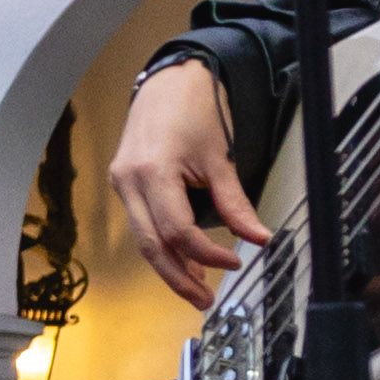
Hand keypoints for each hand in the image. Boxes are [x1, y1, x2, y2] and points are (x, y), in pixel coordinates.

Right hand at [110, 57, 267, 304]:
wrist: (170, 79)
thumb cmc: (195, 109)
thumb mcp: (219, 157)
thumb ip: (235, 202)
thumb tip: (258, 237)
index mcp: (152, 172)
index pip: (178, 231)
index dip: (208, 254)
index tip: (237, 261)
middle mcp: (129, 181)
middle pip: (150, 245)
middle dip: (178, 277)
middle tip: (204, 300)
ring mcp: (122, 183)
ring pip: (142, 239)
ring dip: (168, 266)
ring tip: (195, 287)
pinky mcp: (124, 182)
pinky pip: (140, 224)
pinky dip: (161, 245)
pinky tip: (181, 258)